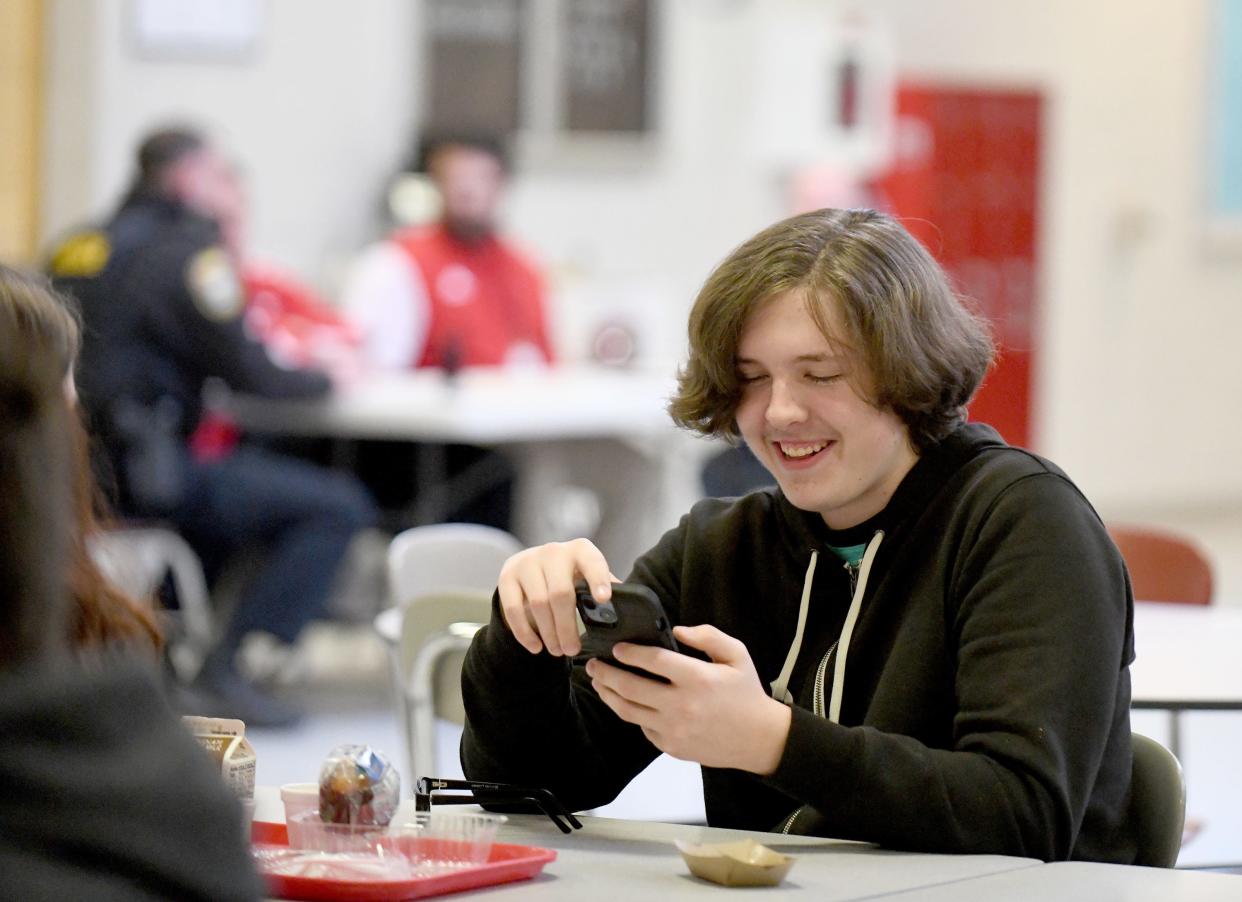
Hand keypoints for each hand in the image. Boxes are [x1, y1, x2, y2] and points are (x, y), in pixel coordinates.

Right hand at [496, 538, 616, 656]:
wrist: (533, 565)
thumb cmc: (570, 575)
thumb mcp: (588, 577)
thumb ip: (605, 588)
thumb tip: (626, 607)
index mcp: (580, 550)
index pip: (591, 562)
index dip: (598, 579)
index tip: (604, 599)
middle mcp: (553, 552)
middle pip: (560, 593)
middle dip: (567, 627)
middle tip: (572, 650)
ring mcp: (527, 562)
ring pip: (538, 603)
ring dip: (549, 633)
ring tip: (557, 651)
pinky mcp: (507, 576)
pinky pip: (513, 608)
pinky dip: (525, 632)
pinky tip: (536, 647)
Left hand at [585, 624, 791, 774]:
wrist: (758, 739)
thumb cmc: (746, 693)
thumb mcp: (737, 655)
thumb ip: (708, 636)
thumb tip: (678, 630)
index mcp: (697, 679)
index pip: (653, 661)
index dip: (630, 653)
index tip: (616, 648)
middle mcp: (681, 705)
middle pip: (630, 687)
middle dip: (606, 673)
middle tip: (593, 664)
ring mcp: (673, 729)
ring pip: (628, 711)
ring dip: (608, 695)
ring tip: (598, 682)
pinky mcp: (670, 746)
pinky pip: (642, 728)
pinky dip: (630, 713)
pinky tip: (624, 702)